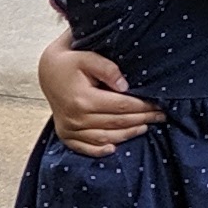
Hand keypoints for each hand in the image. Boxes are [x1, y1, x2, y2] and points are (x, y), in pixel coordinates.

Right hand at [38, 42, 160, 154]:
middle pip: (116, 122)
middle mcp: (76, 118)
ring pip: (105, 137)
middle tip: (161, 116)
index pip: (121, 106)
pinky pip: (85, 148)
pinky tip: (114, 147)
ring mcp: (69, 129)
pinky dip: (100, 150)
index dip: (142, 106)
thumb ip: (107, 69)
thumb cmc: (69, 62)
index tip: (158, 104)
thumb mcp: (87, 57)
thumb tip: (125, 86)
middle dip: (142, 119)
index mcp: (83, 99)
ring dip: (127, 134)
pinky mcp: (65, 134)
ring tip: (145, 127)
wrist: (46, 71)